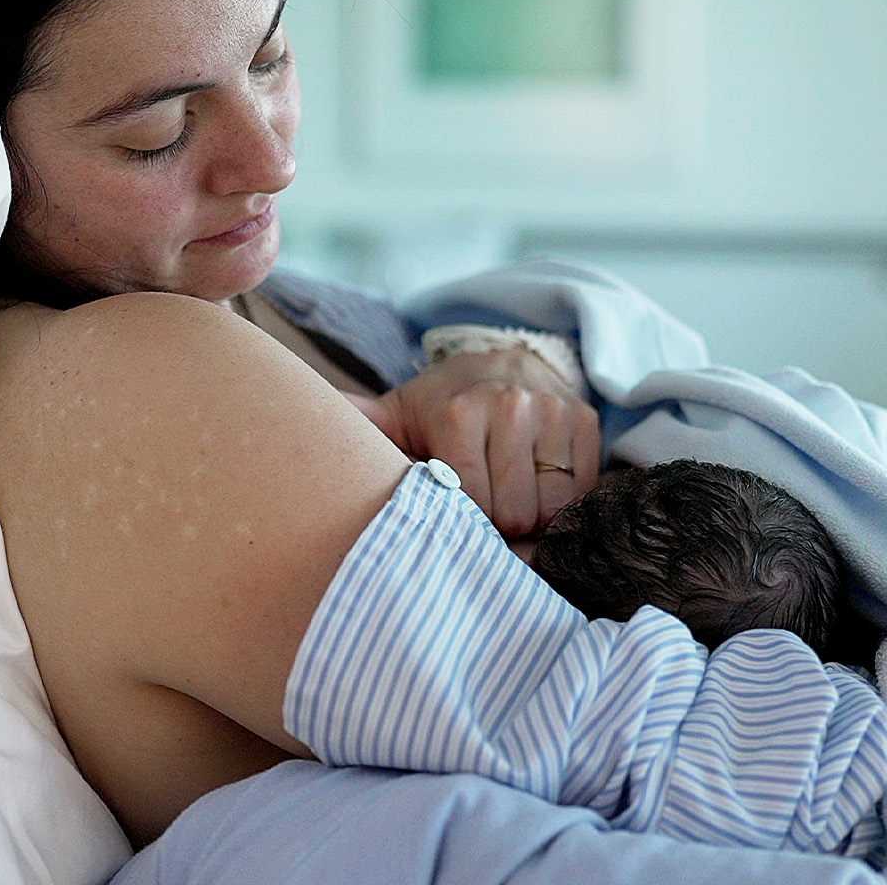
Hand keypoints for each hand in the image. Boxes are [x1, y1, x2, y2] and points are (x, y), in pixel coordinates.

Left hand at [350, 348, 600, 536]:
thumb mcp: (396, 417)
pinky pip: (582, 491)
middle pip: (514, 514)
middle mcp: (511, 404)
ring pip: (551, 508)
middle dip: (499, 522)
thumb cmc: (440, 408)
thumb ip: (359, 426)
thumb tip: (300, 415)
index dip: (464, 520)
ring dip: (533, 513)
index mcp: (458, 412)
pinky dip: (562, 500)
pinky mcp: (586, 420)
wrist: (498, 365)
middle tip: (485, 501)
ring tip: (511, 492)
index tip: (455, 506)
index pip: (472, 507)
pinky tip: (539, 481)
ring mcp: (554, 411)